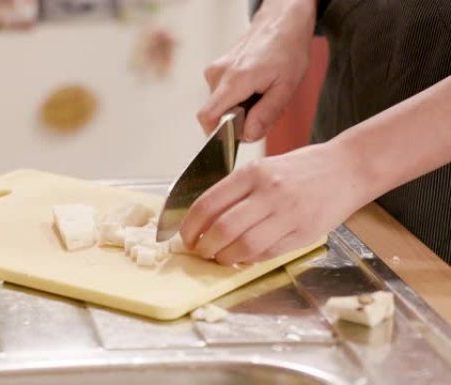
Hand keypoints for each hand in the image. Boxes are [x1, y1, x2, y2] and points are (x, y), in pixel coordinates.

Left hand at [179, 143, 367, 264]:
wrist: (347, 168)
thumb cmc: (301, 169)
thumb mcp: (263, 168)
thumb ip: (236, 191)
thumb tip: (204, 220)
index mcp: (253, 173)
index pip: (208, 204)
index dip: (190, 226)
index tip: (185, 237)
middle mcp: (269, 192)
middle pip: (222, 229)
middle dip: (204, 247)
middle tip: (200, 252)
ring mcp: (288, 214)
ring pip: (244, 246)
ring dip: (225, 258)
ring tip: (221, 257)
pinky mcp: (304, 234)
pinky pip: (268, 254)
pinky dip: (250, 259)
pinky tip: (244, 256)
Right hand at [198, 0, 315, 139]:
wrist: (282, 22)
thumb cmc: (287, 50)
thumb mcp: (286, 88)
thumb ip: (266, 115)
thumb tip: (247, 136)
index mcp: (234, 81)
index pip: (207, 117)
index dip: (217, 134)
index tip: (237, 136)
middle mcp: (218, 74)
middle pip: (217, 115)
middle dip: (238, 123)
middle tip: (264, 112)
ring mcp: (215, 70)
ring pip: (220, 106)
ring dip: (240, 110)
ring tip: (262, 97)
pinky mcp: (216, 69)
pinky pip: (222, 95)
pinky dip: (238, 99)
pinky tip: (256, 89)